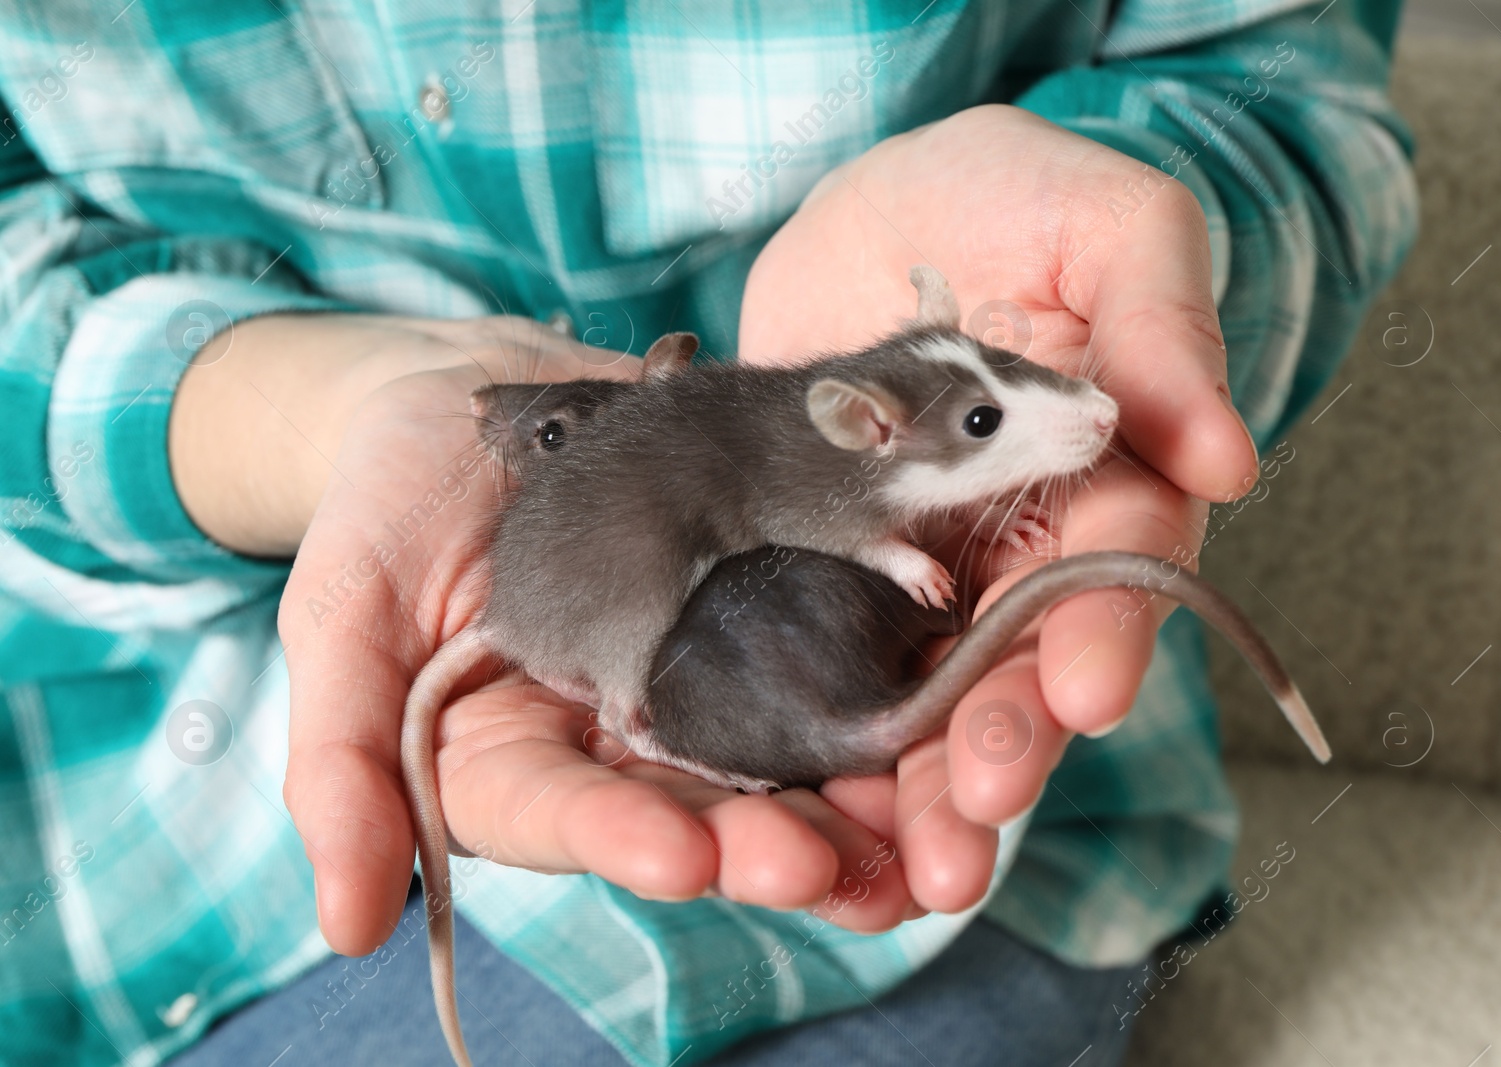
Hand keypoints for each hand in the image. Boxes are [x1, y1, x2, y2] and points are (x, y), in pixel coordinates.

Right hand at [176, 314, 915, 954]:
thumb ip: (341, 761)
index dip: (622, 841)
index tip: (684, 862)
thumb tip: (347, 926)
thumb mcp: (341, 614)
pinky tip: (936, 702)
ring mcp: (693, 674)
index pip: (565, 818)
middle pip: (691, 808)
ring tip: (907, 824)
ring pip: (771, 752)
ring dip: (841, 795)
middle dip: (761, 840)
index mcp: (515, 760)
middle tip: (826, 861)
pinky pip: (820, 648)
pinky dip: (876, 682)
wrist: (476, 398)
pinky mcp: (756, 607)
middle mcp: (614, 739)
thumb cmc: (385, 502)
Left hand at [739, 104, 1257, 913]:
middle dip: (1003, 751)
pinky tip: (779, 796)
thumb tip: (1232, 459)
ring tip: (889, 863)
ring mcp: (921, 569)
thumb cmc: (1024, 198)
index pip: (1118, 572)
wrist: (888, 202)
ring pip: (920, 693)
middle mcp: (1017, 552)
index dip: (1107, 636)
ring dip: (909, 781)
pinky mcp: (825, 569)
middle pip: (1019, 669)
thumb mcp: (1111, 226)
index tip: (1085, 694)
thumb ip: (1167, 330)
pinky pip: (814, 656)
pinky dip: (802, 728)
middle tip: (972, 824)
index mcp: (1103, 484)